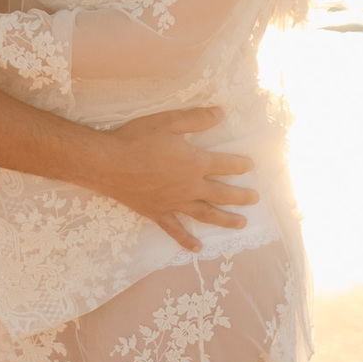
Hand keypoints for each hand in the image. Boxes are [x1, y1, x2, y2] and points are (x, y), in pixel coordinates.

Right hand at [101, 107, 257, 251]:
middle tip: (255, 199)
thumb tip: (221, 114)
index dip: (240, 165)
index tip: (251, 166)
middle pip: (222, 193)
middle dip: (241, 196)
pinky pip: (175, 230)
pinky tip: (197, 248)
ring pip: (206, 214)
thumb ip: (196, 119)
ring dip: (226, 220)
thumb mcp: (168, 121)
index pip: (225, 165)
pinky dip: (187, 241)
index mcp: (195, 163)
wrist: (108, 163)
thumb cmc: (137, 139)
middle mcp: (190, 187)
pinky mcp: (158, 213)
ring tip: (241, 224)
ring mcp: (175, 203)